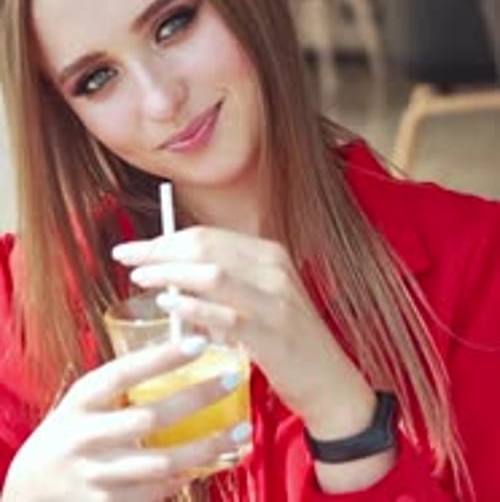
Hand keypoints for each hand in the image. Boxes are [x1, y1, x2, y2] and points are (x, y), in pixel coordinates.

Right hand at [3, 336, 248, 501]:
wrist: (32, 490)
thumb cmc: (73, 431)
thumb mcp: (85, 401)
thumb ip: (123, 383)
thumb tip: (183, 345)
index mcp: (82, 400)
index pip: (124, 372)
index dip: (163, 358)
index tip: (201, 342)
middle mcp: (87, 437)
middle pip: (150, 418)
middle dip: (196, 398)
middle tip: (233, 378)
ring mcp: (98, 477)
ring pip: (162, 464)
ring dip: (207, 448)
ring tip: (242, 431)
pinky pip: (158, 494)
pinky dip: (189, 478)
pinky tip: (215, 463)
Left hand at [113, 228, 374, 435]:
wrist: (331, 382)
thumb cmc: (287, 340)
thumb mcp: (260, 298)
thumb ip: (223, 282)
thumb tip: (170, 274)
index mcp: (268, 254)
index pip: (206, 236)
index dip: (164, 239)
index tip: (133, 249)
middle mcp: (273, 269)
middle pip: (205, 248)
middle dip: (159, 251)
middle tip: (127, 259)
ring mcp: (274, 299)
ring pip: (212, 273)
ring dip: (170, 273)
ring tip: (142, 279)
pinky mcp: (272, 333)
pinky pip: (225, 314)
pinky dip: (193, 307)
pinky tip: (170, 304)